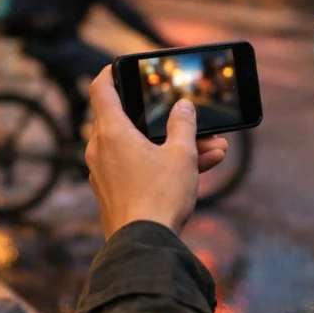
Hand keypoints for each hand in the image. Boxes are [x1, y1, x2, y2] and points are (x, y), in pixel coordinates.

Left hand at [86, 68, 227, 238]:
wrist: (143, 245)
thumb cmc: (159, 196)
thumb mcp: (181, 154)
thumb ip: (184, 125)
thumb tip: (184, 106)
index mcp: (112, 131)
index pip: (101, 88)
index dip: (111, 72)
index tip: (121, 66)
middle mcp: (100, 149)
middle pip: (129, 120)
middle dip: (165, 119)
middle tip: (190, 116)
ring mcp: (103, 172)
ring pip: (140, 147)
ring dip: (173, 145)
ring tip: (212, 149)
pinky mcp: (112, 192)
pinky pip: (138, 167)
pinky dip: (162, 164)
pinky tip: (198, 168)